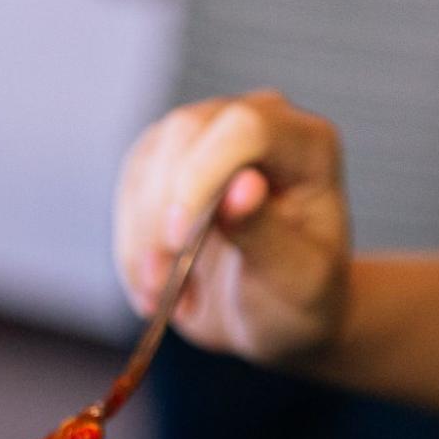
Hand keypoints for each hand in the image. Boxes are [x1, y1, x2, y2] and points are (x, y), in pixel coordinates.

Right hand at [113, 92, 352, 363]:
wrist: (274, 315)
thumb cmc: (299, 296)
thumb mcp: (294, 280)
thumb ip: (268, 232)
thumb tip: (241, 186)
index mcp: (307, 146)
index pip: (244, 130)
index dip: (202, 175)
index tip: (177, 241)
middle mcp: (258, 123)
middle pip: (184, 133)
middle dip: (161, 212)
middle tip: (165, 285)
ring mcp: (209, 137)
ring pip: (147, 161)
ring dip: (143, 238)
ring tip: (167, 296)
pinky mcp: (169, 162)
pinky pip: (130, 191)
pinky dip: (132, 247)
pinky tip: (153, 287)